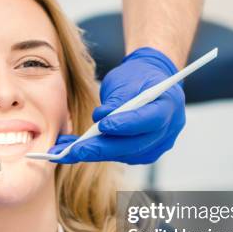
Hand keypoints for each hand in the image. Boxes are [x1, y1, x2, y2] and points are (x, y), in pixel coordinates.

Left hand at [48, 47, 185, 163]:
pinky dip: (95, 152)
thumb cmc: (138, 76)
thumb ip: (118, 98)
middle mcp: (167, 131)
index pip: (149, 120)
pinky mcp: (142, 154)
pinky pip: (118, 155)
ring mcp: (156, 146)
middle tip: (74, 150)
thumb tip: (100, 117)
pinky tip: (72, 150)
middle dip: (101, 148)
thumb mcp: (128, 78)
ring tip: (63, 151)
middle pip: (134, 144)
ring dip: (92, 153)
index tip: (102, 125)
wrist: (149, 83)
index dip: (126, 124)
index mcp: (169, 105)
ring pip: (123, 153)